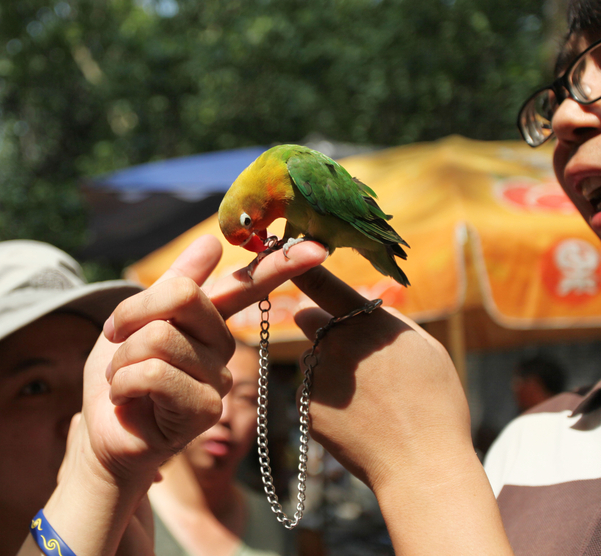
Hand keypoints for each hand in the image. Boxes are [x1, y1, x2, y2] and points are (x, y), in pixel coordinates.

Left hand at [95, 234, 326, 481]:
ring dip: (122, 356)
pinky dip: (123, 381)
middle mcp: (222, 348)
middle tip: (115, 338)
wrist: (101, 430)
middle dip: (131, 315)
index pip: (249, 286)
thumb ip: (174, 283)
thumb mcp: (136, 319)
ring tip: (121, 377)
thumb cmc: (119, 374)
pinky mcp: (206, 411)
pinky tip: (125, 398)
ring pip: (162, 337)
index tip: (317, 249)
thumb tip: (212, 241)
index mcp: (209, 321)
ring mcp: (219, 380)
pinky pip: (155, 373)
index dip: (282, 265)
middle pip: (184, 296)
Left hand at [292, 265, 467, 488]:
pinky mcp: (306, 404)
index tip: (283, 252)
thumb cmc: (435, 404)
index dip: (299, 266)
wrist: (422, 465)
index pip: (320, 282)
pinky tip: (354, 417)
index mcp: (368, 322)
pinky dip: (325, 399)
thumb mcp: (424, 348)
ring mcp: (317, 374)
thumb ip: (386, 320)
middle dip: (319, 325)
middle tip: (346, 348)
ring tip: (366, 398)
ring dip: (326, 367)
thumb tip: (357, 304)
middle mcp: (336, 342)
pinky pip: (309, 390)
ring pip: (311, 357)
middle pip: (307, 318)